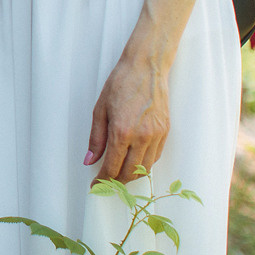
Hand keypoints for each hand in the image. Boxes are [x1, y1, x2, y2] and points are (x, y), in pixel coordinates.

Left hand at [85, 51, 171, 181]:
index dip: (102, 180)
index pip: (112, 167)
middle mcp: (142, 137)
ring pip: (145, 168)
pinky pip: (155, 157)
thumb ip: (96, 139)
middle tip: (106, 182)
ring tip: (119, 174)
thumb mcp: (100, 110)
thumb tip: (89, 161)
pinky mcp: (166, 132)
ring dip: (132, 175)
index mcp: (122, 131)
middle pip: (130, 173)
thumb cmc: (120, 84)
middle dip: (117, 182)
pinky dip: (144, 164)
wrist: (146, 67)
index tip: (95, 186)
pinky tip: (134, 161)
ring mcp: (156, 135)